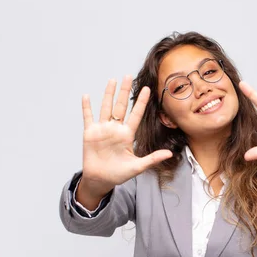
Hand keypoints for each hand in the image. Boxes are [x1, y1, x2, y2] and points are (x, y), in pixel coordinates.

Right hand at [80, 76, 171, 193]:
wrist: (101, 180)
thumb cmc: (119, 174)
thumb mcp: (138, 166)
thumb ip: (153, 158)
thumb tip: (169, 153)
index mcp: (127, 135)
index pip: (136, 114)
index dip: (141, 102)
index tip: (147, 89)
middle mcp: (116, 129)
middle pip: (121, 106)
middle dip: (125, 91)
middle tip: (129, 76)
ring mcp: (103, 129)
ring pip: (106, 107)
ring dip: (108, 94)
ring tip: (112, 80)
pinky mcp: (90, 133)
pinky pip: (88, 117)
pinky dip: (87, 107)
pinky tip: (86, 96)